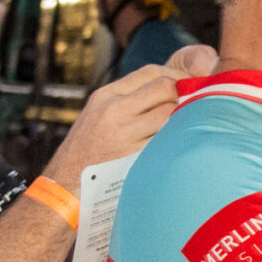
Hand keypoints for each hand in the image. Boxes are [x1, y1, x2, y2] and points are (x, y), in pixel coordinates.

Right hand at [44, 51, 203, 181]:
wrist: (64, 189)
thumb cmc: (86, 155)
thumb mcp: (98, 118)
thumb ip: (128, 102)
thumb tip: (169, 90)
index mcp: (106, 97)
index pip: (150, 72)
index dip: (176, 75)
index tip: (189, 84)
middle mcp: (114, 111)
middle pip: (165, 88)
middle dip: (185, 94)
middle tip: (198, 105)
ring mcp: (124, 135)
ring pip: (170, 116)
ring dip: (185, 119)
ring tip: (191, 127)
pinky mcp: (133, 159)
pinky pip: (166, 144)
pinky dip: (177, 143)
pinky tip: (180, 148)